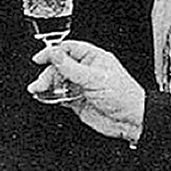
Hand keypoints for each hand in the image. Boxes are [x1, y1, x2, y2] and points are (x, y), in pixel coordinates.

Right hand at [27, 40, 144, 144]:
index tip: (39, 59)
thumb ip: (71, 67)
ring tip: (38, 91)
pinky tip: (47, 98)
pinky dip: (52, 97)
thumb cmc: (124, 95)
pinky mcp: (78, 101)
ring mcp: (82, 86)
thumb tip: (53, 53)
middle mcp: (87, 70)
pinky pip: (61, 96)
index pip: (68, 49)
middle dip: (48, 73)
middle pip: (60, 66)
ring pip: (58, 81)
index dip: (52, 52)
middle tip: (40, 83)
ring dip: (47, 85)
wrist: (131, 120)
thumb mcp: (94, 77)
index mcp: (94, 58)